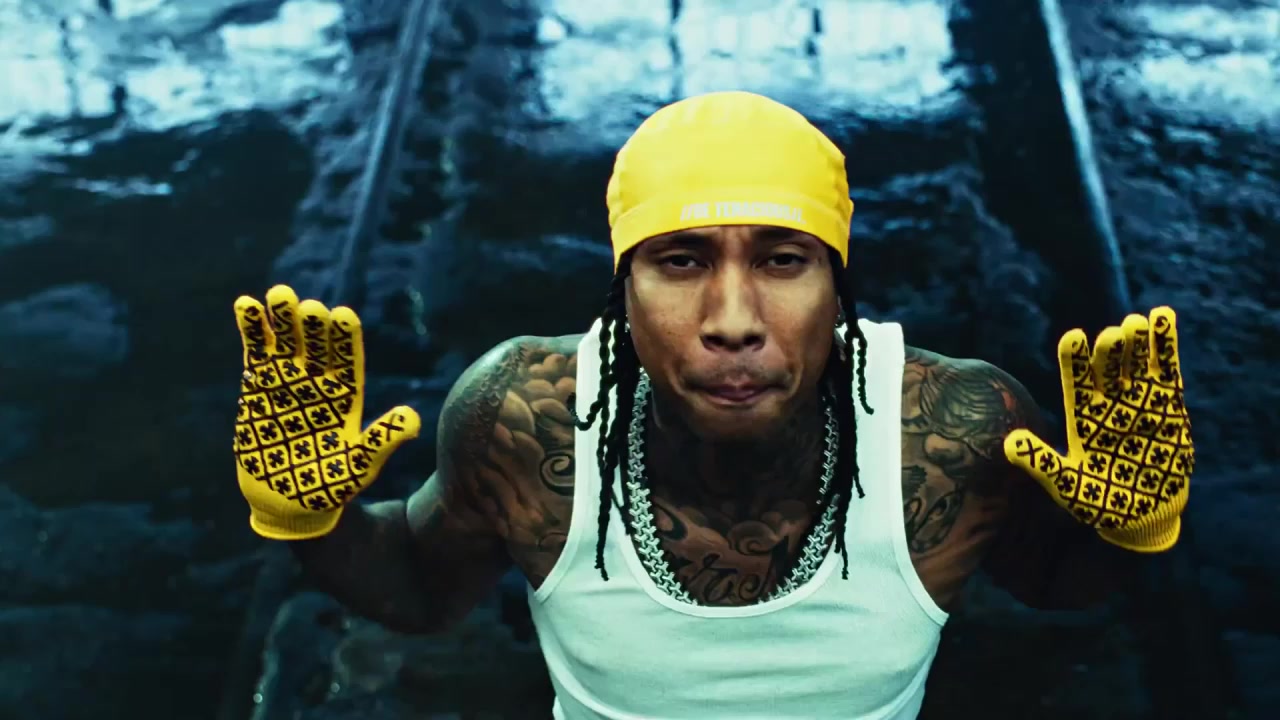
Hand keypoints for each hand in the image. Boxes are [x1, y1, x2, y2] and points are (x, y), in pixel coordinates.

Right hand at [233, 285, 420, 539]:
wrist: (286, 502)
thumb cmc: (329, 486)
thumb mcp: (359, 467)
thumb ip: (382, 441)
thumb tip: (413, 417)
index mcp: (345, 396)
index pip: (347, 360)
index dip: (345, 338)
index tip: (343, 316)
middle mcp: (318, 382)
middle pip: (318, 345)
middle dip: (313, 325)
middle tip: (308, 306)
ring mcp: (287, 382)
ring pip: (287, 342)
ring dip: (281, 319)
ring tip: (278, 294)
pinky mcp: (258, 387)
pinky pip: (256, 353)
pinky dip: (251, 330)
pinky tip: (246, 305)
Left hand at [1003, 307, 1193, 551]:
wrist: (1143, 516)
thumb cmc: (1100, 502)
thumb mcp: (1068, 486)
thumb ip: (1042, 464)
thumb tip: (1009, 443)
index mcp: (1083, 417)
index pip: (1075, 382)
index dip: (1074, 361)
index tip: (1073, 338)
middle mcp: (1109, 404)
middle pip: (1106, 369)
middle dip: (1108, 351)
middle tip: (1112, 334)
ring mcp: (1139, 402)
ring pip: (1135, 364)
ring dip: (1137, 343)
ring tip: (1135, 322)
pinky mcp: (1168, 406)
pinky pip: (1166, 371)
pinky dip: (1165, 345)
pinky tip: (1162, 317)